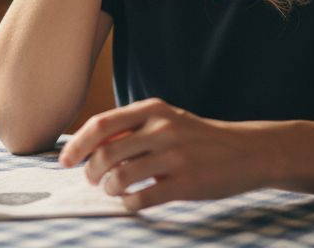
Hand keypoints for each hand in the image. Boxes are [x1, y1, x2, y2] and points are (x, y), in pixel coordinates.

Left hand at [58, 98, 264, 209]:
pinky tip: (131, 202)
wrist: (248, 151)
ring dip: (109, 189)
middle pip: (106, 153)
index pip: (101, 125)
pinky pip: (142, 198)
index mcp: (153, 110)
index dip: (77, 144)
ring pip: (121, 177)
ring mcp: (175, 157)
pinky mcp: (186, 183)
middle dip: (90, 171)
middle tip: (92, 180)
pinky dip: (128, 203)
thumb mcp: (168, 119)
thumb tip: (90, 146)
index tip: (66, 160)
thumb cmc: (199, 137)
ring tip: (114, 191)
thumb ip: (134, 128)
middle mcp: (162, 129)